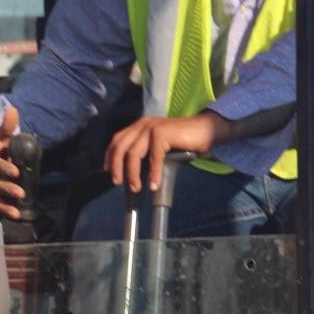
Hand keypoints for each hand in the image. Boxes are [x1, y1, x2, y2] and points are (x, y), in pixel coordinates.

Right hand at [0, 103, 25, 218]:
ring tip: (17, 211)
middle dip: (5, 188)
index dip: (2, 167)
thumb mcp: (0, 132)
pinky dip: (1, 210)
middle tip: (20, 192)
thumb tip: (12, 110)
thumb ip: (6, 124)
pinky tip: (13, 215)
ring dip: (3, 203)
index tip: (15, 172)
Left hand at [105, 111, 229, 194]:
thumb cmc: (183, 142)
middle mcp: (142, 124)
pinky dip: (153, 173)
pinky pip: (153, 157)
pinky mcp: (163, 133)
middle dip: (117, 167)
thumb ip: (145, 153)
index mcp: (139, 126)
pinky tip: (154, 185)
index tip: (108, 172)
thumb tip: (132, 174)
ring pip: (133, 153)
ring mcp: (152, 127)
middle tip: (118, 184)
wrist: (206, 130)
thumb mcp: (158, 146)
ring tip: (136, 188)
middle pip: (121, 147)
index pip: (117, 140)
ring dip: (133, 174)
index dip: (110, 156)